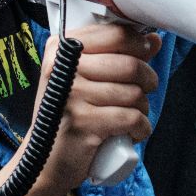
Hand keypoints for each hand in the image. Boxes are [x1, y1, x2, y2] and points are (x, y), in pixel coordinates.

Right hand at [0, 23, 159, 195]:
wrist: (41, 161)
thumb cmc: (65, 117)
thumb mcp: (81, 79)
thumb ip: (114, 56)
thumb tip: (154, 40)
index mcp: (60, 49)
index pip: (114, 33)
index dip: (139, 43)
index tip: (146, 52)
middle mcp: (63, 68)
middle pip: (130, 64)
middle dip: (147, 79)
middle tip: (144, 90)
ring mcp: (72, 95)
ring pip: (135, 93)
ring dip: (143, 108)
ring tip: (131, 115)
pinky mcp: (85, 123)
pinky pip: (132, 118)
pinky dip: (140, 129)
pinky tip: (131, 133)